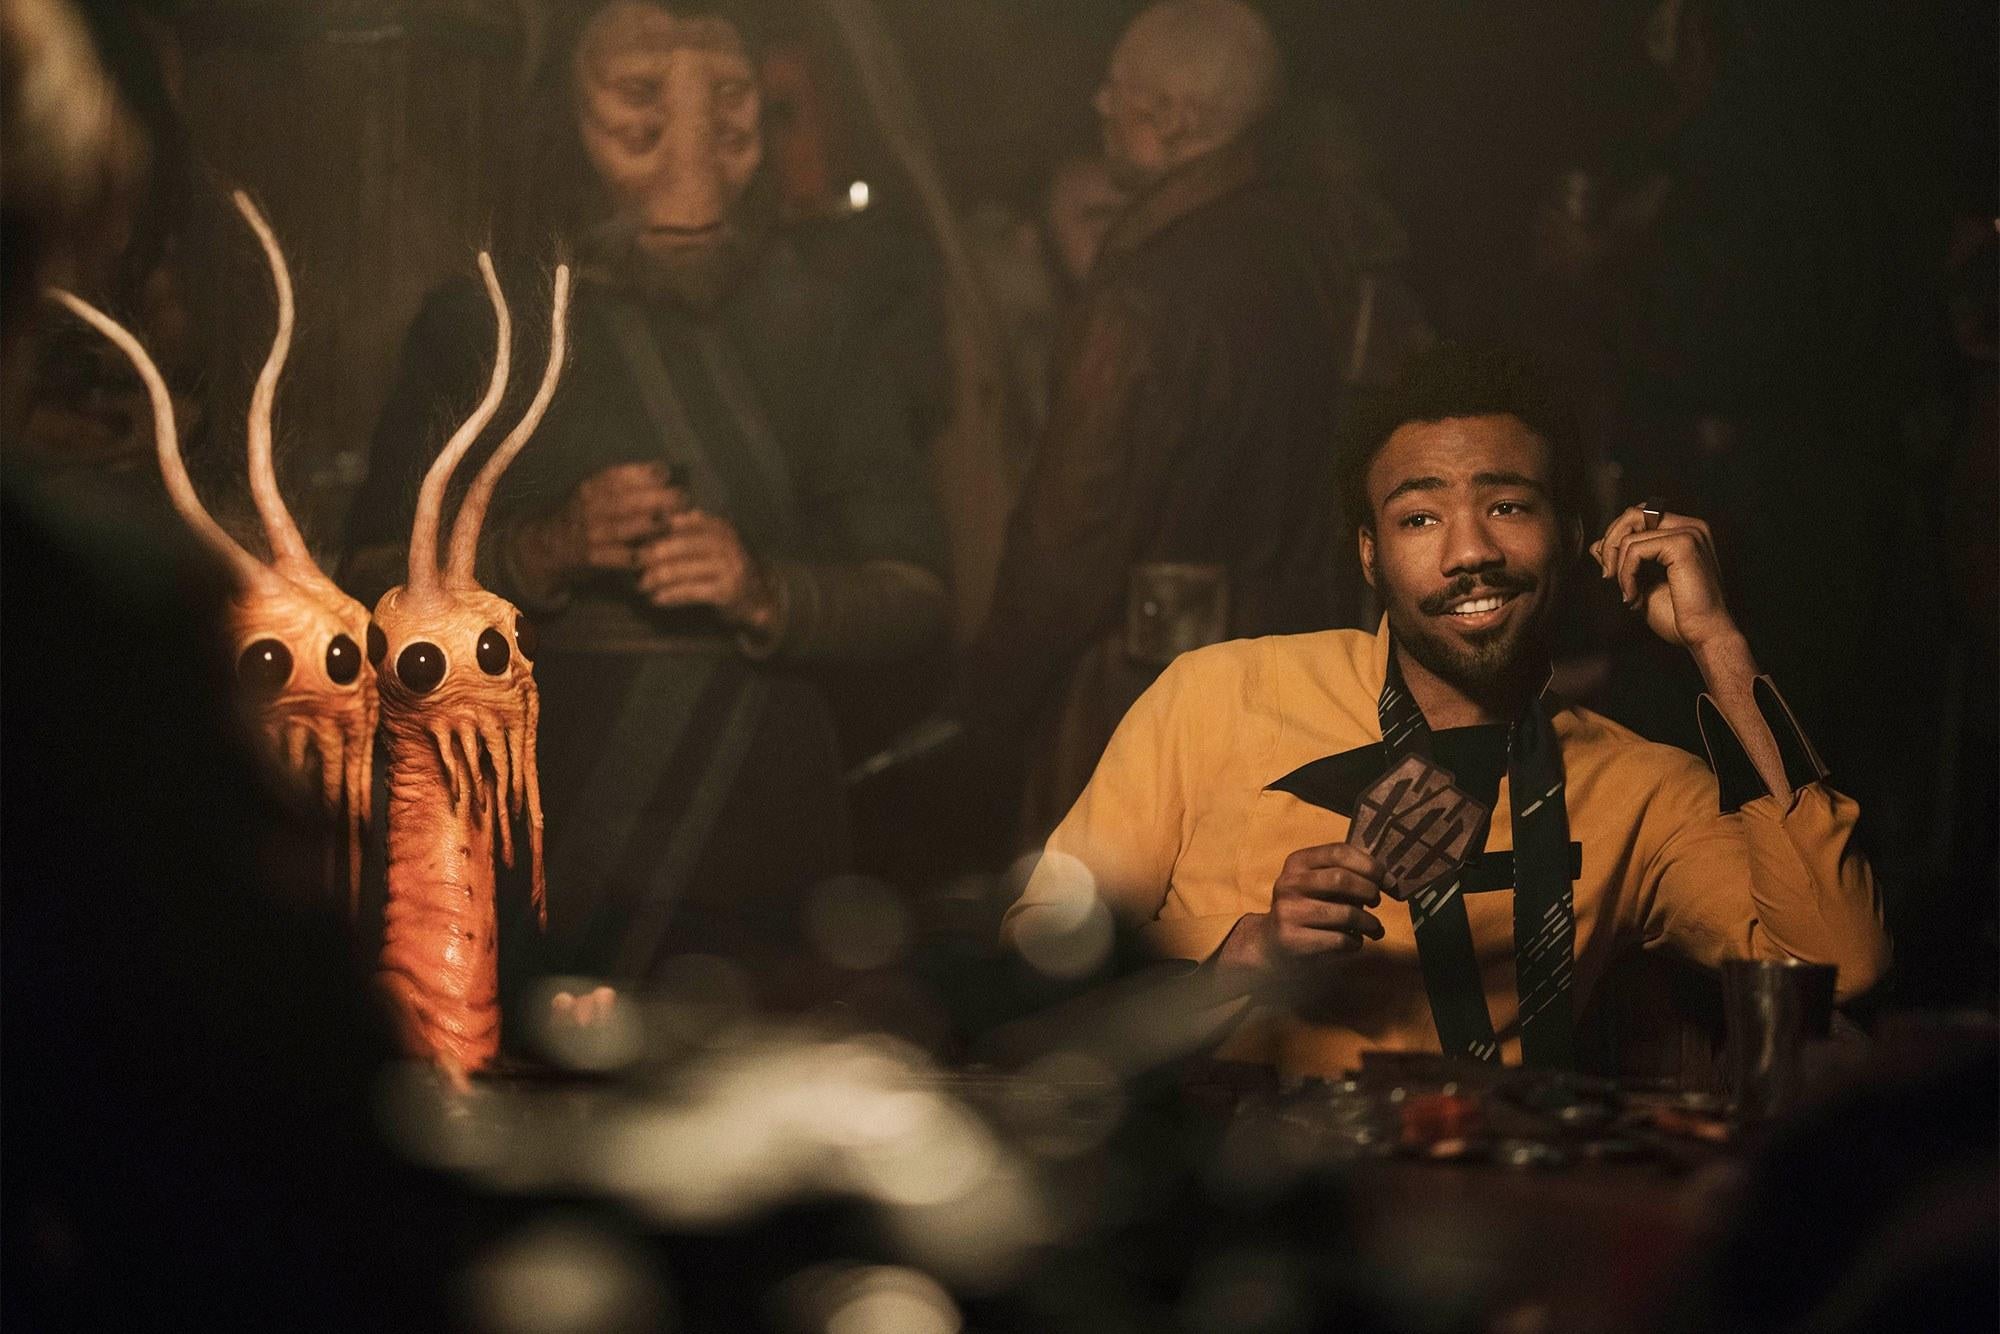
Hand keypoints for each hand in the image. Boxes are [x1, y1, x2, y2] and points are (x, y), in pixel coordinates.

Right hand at [512, 461, 684, 591]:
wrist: (548, 546)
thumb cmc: (582, 515)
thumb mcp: (592, 492)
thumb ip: (621, 484)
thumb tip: (663, 472)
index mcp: (590, 487)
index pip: (616, 476)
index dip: (642, 473)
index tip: (666, 472)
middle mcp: (588, 508)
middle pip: (624, 501)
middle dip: (655, 498)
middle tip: (683, 498)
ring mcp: (589, 533)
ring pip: (622, 528)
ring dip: (649, 526)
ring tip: (672, 522)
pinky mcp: (591, 558)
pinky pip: (617, 558)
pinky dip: (635, 557)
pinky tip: (654, 555)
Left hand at [634, 508, 777, 630]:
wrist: (759, 597)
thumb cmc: (727, 568)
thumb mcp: (714, 543)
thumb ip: (691, 531)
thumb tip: (657, 518)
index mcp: (721, 528)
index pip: (685, 522)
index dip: (660, 529)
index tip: (638, 536)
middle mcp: (727, 544)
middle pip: (682, 546)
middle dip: (655, 554)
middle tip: (635, 562)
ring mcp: (729, 568)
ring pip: (684, 570)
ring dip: (659, 578)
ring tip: (641, 584)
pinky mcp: (727, 591)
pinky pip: (691, 591)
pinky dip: (671, 595)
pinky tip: (657, 599)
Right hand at [1218, 842, 1386, 976]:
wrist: (1272, 943)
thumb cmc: (1306, 908)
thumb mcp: (1316, 883)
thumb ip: (1346, 873)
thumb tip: (1389, 880)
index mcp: (1297, 862)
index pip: (1338, 851)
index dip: (1369, 865)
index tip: (1387, 881)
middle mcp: (1289, 883)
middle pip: (1341, 879)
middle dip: (1369, 891)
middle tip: (1376, 902)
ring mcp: (1288, 912)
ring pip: (1345, 912)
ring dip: (1369, 922)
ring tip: (1374, 928)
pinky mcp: (1293, 939)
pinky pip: (1339, 939)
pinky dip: (1356, 942)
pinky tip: (1354, 941)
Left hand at [1588, 503, 1738, 651]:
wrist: (1703, 635)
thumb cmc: (1679, 615)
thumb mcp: (1641, 582)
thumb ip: (1622, 561)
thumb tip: (1597, 545)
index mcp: (1684, 532)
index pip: (1638, 516)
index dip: (1616, 539)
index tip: (1611, 572)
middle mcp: (1690, 526)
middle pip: (1632, 514)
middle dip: (1611, 545)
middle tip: (1609, 577)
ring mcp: (1689, 532)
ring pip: (1630, 534)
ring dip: (1619, 568)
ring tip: (1629, 594)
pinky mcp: (1683, 544)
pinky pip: (1635, 550)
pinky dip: (1626, 575)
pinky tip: (1633, 596)